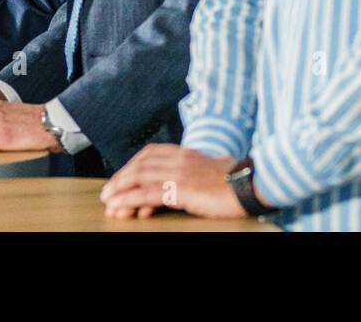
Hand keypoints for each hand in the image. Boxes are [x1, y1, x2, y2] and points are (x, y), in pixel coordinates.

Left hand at [100, 145, 245, 219]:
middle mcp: (180, 159)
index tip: (122, 177)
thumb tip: (195, 174)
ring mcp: (180, 173)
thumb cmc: (238, 179)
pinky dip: (129, 200)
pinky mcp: (181, 189)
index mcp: (187, 153)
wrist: (252, 185)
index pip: (151, 153)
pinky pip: (147, 194)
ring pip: (140, 178)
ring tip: (108, 202)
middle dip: (121, 178)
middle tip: (108, 192)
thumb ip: (200, 167)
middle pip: (141, 164)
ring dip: (120, 190)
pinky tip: (120, 207)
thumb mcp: (215, 167)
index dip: (133, 165)